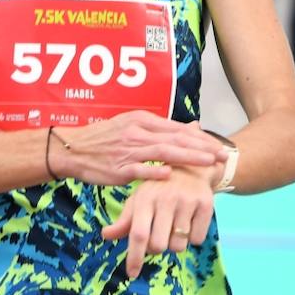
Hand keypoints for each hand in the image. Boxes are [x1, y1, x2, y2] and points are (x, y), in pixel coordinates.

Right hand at [56, 114, 227, 186]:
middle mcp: (137, 132)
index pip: (177, 129)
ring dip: (188, 157)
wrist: (71, 149)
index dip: (200, 138)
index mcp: (141, 121)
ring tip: (208, 163)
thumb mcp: (130, 126)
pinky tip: (171, 174)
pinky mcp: (118, 168)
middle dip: (202, 147)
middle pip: (176, 139)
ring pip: (163, 152)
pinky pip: (139, 169)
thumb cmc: (103, 140)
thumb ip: (159, 129)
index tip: (219, 145)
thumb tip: (189, 128)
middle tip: (223, 155)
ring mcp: (128, 150)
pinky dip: (155, 171)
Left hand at [100, 168, 216, 277]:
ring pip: (179, 245)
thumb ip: (124, 221)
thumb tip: (105, 236)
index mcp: (144, 199)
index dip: (135, 257)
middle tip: (159, 235)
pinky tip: (190, 221)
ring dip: (175, 244)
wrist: (190, 167)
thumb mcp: (138, 200)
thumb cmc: (158, 190)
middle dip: (157, 248)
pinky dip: (193, 238)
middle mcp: (165, 199)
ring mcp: (187, 201)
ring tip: (175, 226)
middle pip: (159, 245)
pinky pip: (198, 240)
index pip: (138, 234)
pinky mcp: (206, 205)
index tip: (132, 274)